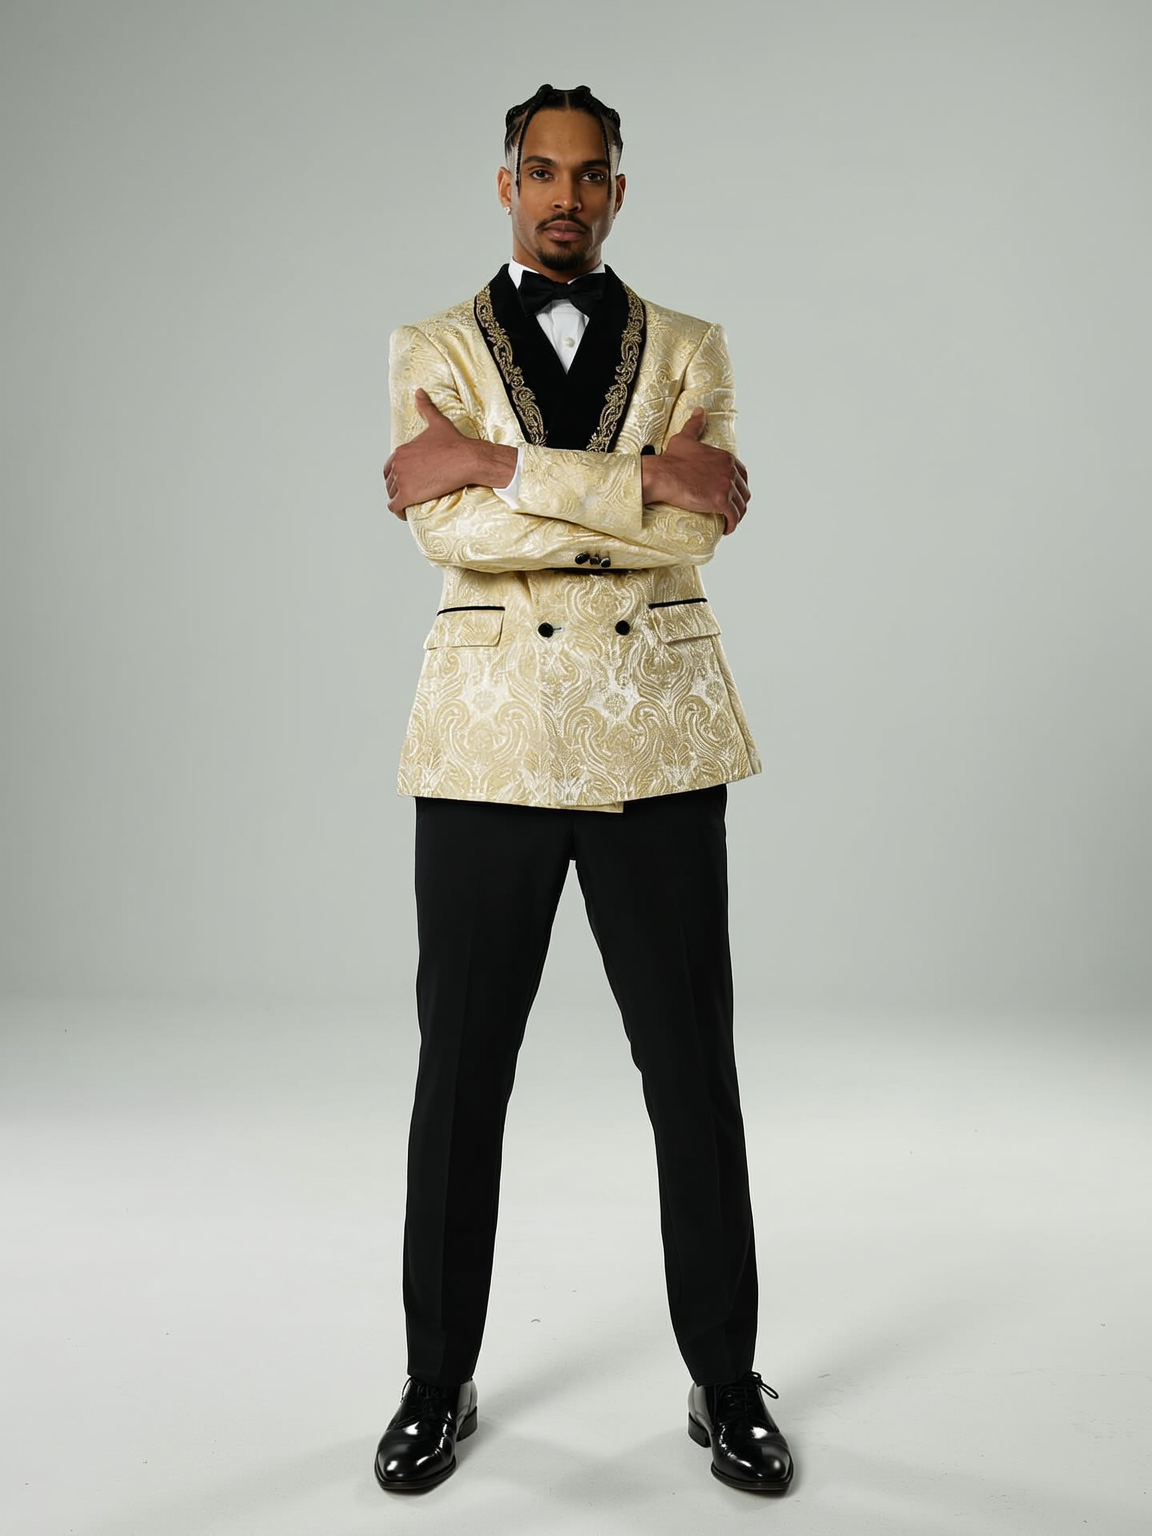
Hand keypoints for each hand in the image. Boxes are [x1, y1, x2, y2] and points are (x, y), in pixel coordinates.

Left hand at [383, 390, 512, 517]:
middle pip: (390, 483)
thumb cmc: (455, 443)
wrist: (467, 459)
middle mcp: (398, 464)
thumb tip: (419, 392)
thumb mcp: (437, 422)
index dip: (397, 476)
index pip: (390, 468)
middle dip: (398, 489)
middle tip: (411, 494)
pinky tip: (406, 513)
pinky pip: (395, 507)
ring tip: (411, 505)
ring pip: (392, 496)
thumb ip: (425, 408)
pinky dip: (399, 512)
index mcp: (401, 450)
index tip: (408, 482)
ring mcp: (402, 480)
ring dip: (399, 501)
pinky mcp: (408, 495)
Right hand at [641, 408, 749, 533]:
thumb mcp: (685, 439)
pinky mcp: (721, 501)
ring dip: (736, 516)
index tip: (731, 496)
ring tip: (727, 521)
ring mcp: (727, 486)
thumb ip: (695, 425)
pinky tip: (726, 529)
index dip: (738, 488)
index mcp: (726, 458)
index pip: (742, 475)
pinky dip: (732, 524)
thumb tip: (700, 411)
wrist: (662, 474)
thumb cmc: (670, 459)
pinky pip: (733, 516)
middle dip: (739, 503)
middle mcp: (730, 470)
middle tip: (729, 512)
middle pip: (743, 491)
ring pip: (741, 505)